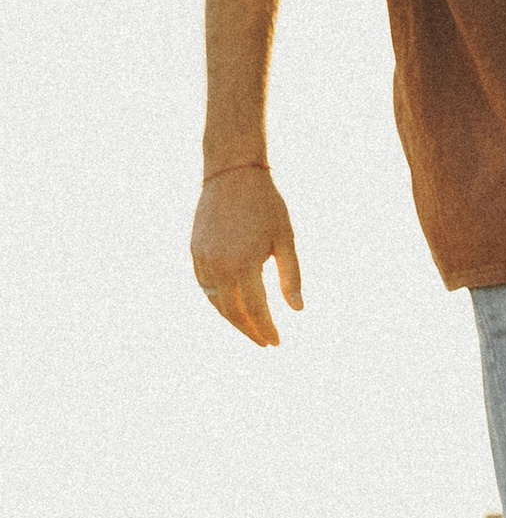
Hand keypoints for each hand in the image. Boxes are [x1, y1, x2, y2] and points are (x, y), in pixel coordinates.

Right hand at [192, 167, 301, 346]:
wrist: (232, 174)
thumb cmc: (267, 205)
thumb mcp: (286, 240)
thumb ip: (291, 277)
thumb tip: (298, 311)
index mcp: (244, 264)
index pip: (256, 310)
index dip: (266, 329)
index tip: (277, 342)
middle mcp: (219, 265)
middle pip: (233, 312)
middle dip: (250, 330)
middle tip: (265, 343)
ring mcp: (203, 259)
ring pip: (215, 302)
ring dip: (232, 319)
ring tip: (250, 329)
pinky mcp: (195, 251)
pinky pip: (204, 286)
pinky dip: (217, 301)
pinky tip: (231, 307)